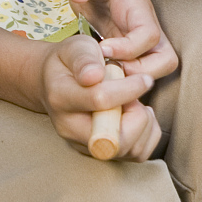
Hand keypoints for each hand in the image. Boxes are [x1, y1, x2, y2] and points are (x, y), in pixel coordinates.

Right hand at [38, 33, 162, 160]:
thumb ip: (84, 58)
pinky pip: (137, 154)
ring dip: (144, 125)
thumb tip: (94, 75)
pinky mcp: (101, 153)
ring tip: (136, 103)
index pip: (99, 100)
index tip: (145, 78)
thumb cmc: (69, 62)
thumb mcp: (74, 48)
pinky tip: (138, 115)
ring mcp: (84, 145)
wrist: (53, 83)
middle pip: (116, 139)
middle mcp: (70, 129)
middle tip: (137, 97)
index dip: (129, 89)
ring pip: (130, 150)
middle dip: (138, 116)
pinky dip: (147, 135)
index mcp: (61, 97)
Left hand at [62, 0, 178, 86]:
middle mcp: (144, 25)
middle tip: (105, 68)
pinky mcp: (127, 49)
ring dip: (131, 80)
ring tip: (101, 72)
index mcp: (138, 6)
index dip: (129, 48)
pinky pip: (135, 73)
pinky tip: (96, 74)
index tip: (101, 48)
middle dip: (138, 72)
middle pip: (165, 60)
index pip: (150, 35)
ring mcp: (137, 39)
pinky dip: (120, 81)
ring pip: (155, 70)